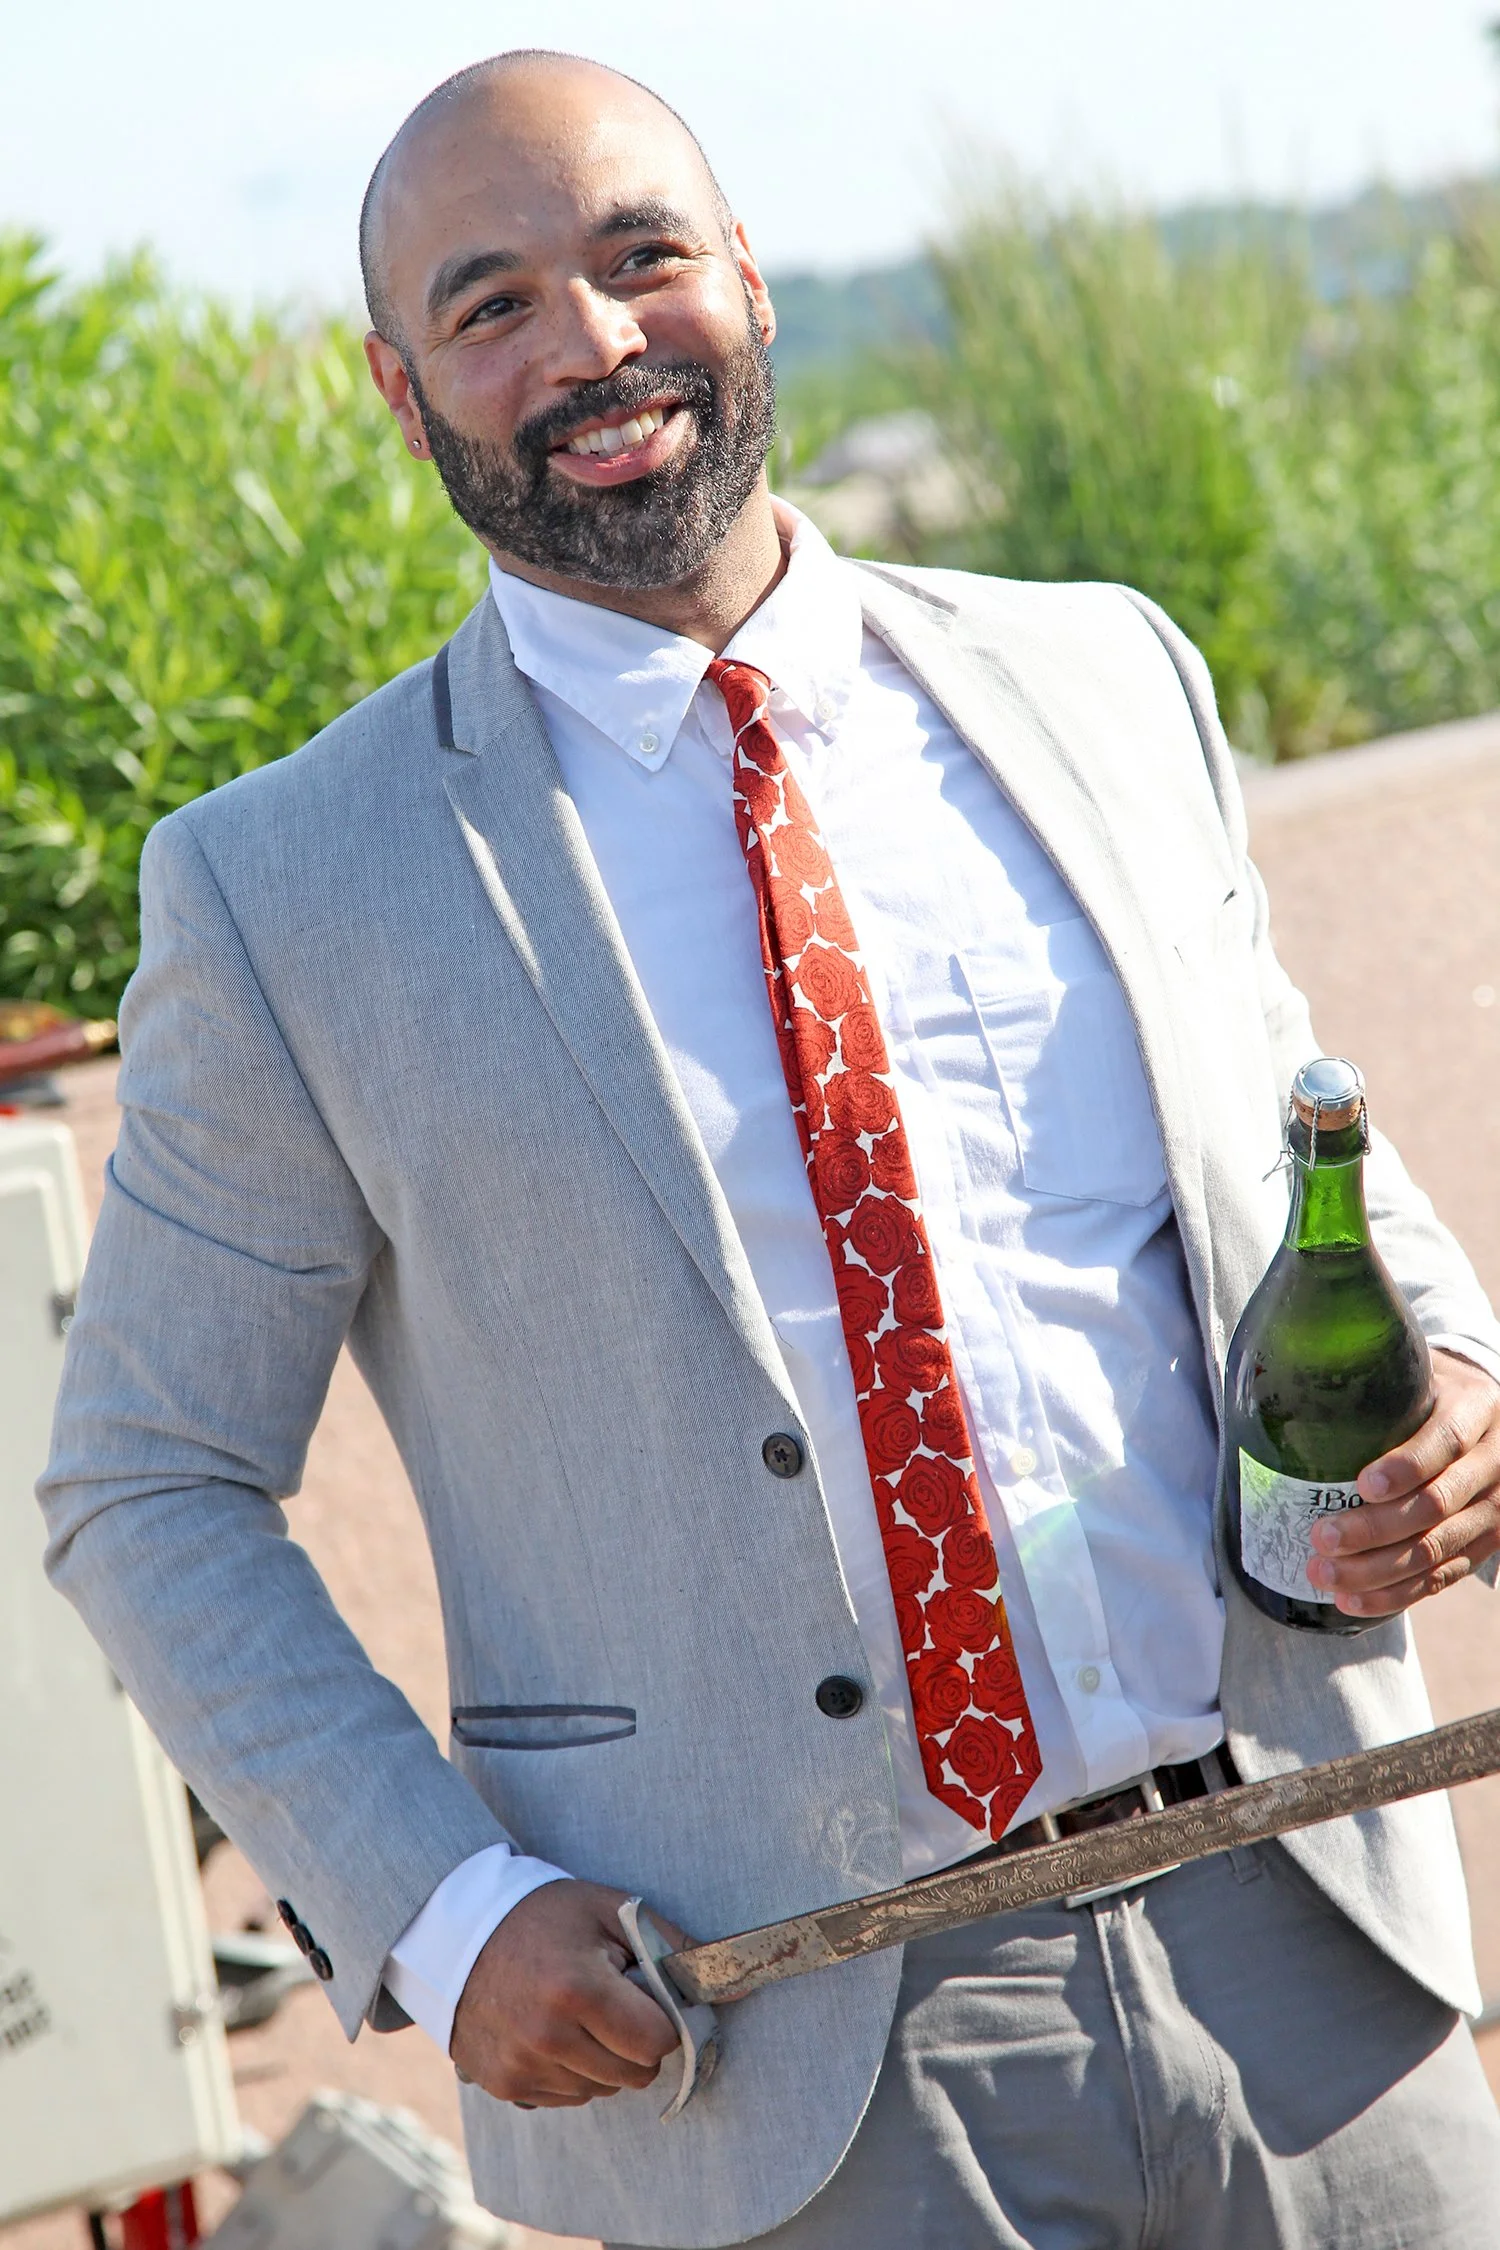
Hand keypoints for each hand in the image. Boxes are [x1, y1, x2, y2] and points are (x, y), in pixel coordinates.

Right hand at [449, 1879, 682, 2108]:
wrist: (458, 1932)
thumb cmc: (543, 1916)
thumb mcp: (610, 1910)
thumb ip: (673, 1947)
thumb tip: (738, 1982)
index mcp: (578, 1990)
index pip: (657, 2043)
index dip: (660, 2020)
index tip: (641, 1994)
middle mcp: (547, 2037)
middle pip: (634, 2074)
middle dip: (635, 2042)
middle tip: (608, 2000)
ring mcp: (522, 2067)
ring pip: (602, 2090)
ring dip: (602, 2060)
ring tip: (574, 2012)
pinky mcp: (504, 2086)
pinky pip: (566, 2098)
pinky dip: (570, 2072)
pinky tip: (550, 2031)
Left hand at [1306, 1351, 1499, 1617]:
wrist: (1486, 1415)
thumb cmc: (1430, 1390)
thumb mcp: (1416, 1372)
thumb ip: (1378, 1381)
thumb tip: (1300, 1379)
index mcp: (1475, 1409)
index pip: (1446, 1442)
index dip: (1405, 1467)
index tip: (1361, 1484)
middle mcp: (1494, 1462)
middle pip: (1436, 1505)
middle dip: (1375, 1528)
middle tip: (1322, 1537)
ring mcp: (1494, 1508)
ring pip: (1437, 1549)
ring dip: (1377, 1570)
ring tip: (1325, 1574)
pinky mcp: (1484, 1544)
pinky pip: (1441, 1577)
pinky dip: (1396, 1593)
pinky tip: (1354, 1600)